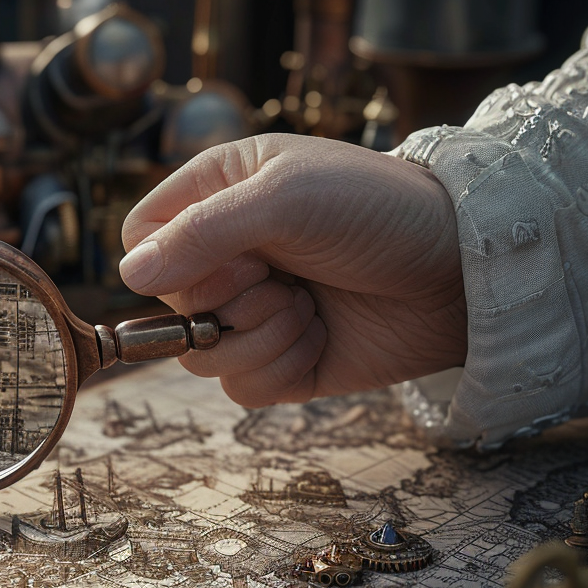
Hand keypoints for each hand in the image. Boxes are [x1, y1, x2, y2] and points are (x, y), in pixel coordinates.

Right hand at [119, 134, 466, 406]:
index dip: (167, 262)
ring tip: (307, 310)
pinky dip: (276, 370)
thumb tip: (127, 277)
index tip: (230, 256)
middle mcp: (228, 258)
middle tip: (281, 280)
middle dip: (227, 304)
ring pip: (198, 358)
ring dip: (255, 341)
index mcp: (218, 198)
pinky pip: (239, 389)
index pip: (141, 240)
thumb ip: (200, 232)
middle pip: (168, 308)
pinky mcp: (280, 362)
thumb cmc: (377, 210)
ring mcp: (253, 314)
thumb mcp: (284, 198)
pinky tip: (317, 339)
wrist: (460, 272)